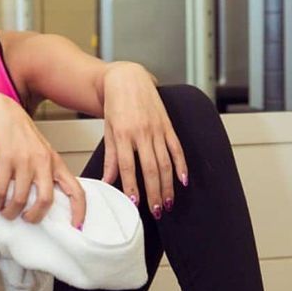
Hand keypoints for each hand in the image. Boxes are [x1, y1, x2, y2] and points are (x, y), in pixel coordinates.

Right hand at [0, 93, 85, 225]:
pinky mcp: (6, 158)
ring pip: (21, 198)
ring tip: (6, 212)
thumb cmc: (22, 135)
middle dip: (35, 216)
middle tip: (27, 220)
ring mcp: (24, 160)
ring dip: (11, 211)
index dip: (79, 210)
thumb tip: (45, 201)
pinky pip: (2, 188)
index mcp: (56, 162)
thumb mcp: (42, 152)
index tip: (76, 226)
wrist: (3, 111)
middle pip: (46, 199)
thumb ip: (46, 173)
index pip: (76, 189)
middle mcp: (43, 162)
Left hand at [101, 63, 187, 216]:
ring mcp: (157, 129)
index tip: (136, 203)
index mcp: (123, 134)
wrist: (128, 79)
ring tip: (168, 202)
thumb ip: (111, 157)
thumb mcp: (108, 130)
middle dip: (154, 192)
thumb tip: (108, 182)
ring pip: (165, 162)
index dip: (133, 186)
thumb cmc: (115, 106)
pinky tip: (183, 181)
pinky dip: (181, 165)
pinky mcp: (168, 125)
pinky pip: (177, 148)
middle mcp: (142, 132)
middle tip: (157, 211)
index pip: (128, 167)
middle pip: (151, 168)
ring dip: (167, 185)